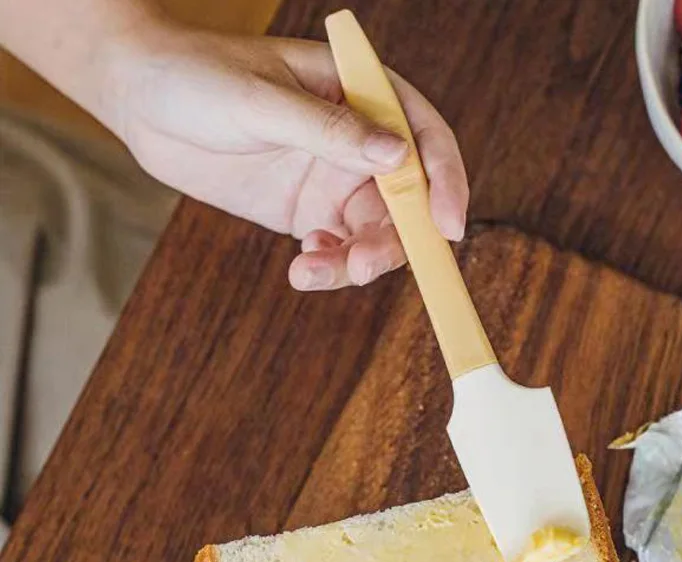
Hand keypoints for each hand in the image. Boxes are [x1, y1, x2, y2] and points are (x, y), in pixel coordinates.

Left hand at [104, 16, 468, 289]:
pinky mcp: (304, 212)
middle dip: (393, 239)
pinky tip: (302, 268)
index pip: (422, 138)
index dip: (444, 183)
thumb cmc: (198, 76)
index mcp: (359, 94)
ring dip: (357, 260)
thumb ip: (330, 131)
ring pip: (371, 232)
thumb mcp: (263, 100)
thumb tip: (397, 157)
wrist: (140, 100)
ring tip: (313, 270)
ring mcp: (330, 180)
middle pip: (404, 200)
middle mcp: (355, 142)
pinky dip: (328, 266)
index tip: (447, 228)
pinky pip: (334, 248)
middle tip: (363, 264)